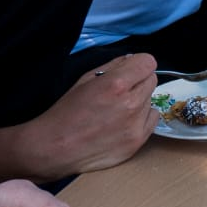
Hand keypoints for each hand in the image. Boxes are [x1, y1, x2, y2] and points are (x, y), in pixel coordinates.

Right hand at [25, 52, 159, 176]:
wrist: (55, 147)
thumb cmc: (67, 112)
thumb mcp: (85, 79)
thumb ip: (113, 66)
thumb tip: (131, 59)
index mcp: (116, 84)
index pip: (148, 62)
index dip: (139, 64)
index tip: (131, 70)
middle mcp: (131, 103)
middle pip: (152, 80)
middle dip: (139, 81)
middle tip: (120, 92)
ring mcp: (136, 124)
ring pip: (151, 100)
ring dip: (139, 101)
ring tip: (117, 111)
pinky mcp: (137, 141)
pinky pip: (152, 119)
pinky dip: (142, 118)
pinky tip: (124, 122)